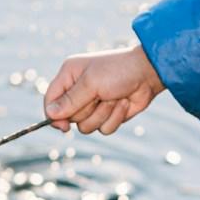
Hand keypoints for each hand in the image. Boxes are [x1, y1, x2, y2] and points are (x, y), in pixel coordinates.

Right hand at [42, 43, 165, 134]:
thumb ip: (70, 100)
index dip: (54, 115)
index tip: (63, 126)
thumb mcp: (91, 83)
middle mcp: (78, 91)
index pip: (51, 100)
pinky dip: (115, 118)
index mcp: (69, 76)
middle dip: (87, 110)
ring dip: (103, 114)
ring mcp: (93, 104)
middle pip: (69, 117)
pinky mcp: (107, 115)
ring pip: (86, 127)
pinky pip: (103, 129)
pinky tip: (123, 103)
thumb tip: (51, 115)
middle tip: (101, 95)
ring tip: (114, 98)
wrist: (148, 74)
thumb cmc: (118, 70)